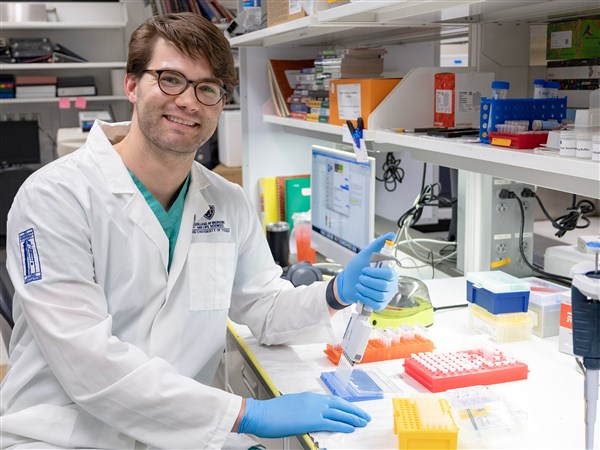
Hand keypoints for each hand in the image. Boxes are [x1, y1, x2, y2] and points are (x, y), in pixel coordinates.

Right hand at [237, 393, 370, 437]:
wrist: (262, 413)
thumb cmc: (272, 411)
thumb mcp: (291, 405)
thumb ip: (303, 409)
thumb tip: (309, 415)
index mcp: (309, 397)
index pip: (333, 400)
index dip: (345, 405)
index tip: (353, 409)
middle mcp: (314, 401)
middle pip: (340, 404)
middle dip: (354, 410)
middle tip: (364, 416)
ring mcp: (314, 410)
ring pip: (340, 413)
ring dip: (353, 418)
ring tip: (362, 422)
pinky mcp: (312, 421)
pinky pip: (333, 423)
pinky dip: (344, 425)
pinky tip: (351, 428)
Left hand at [336, 232, 397, 310]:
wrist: (346, 282)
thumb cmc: (357, 268)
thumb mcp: (366, 253)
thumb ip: (379, 244)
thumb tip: (391, 235)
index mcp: (391, 273)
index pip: (389, 274)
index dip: (375, 273)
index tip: (365, 269)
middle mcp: (391, 285)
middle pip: (383, 286)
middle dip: (368, 281)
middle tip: (361, 277)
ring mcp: (386, 296)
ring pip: (379, 296)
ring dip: (365, 289)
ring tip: (359, 285)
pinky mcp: (380, 305)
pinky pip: (376, 305)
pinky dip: (365, 298)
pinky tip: (360, 293)